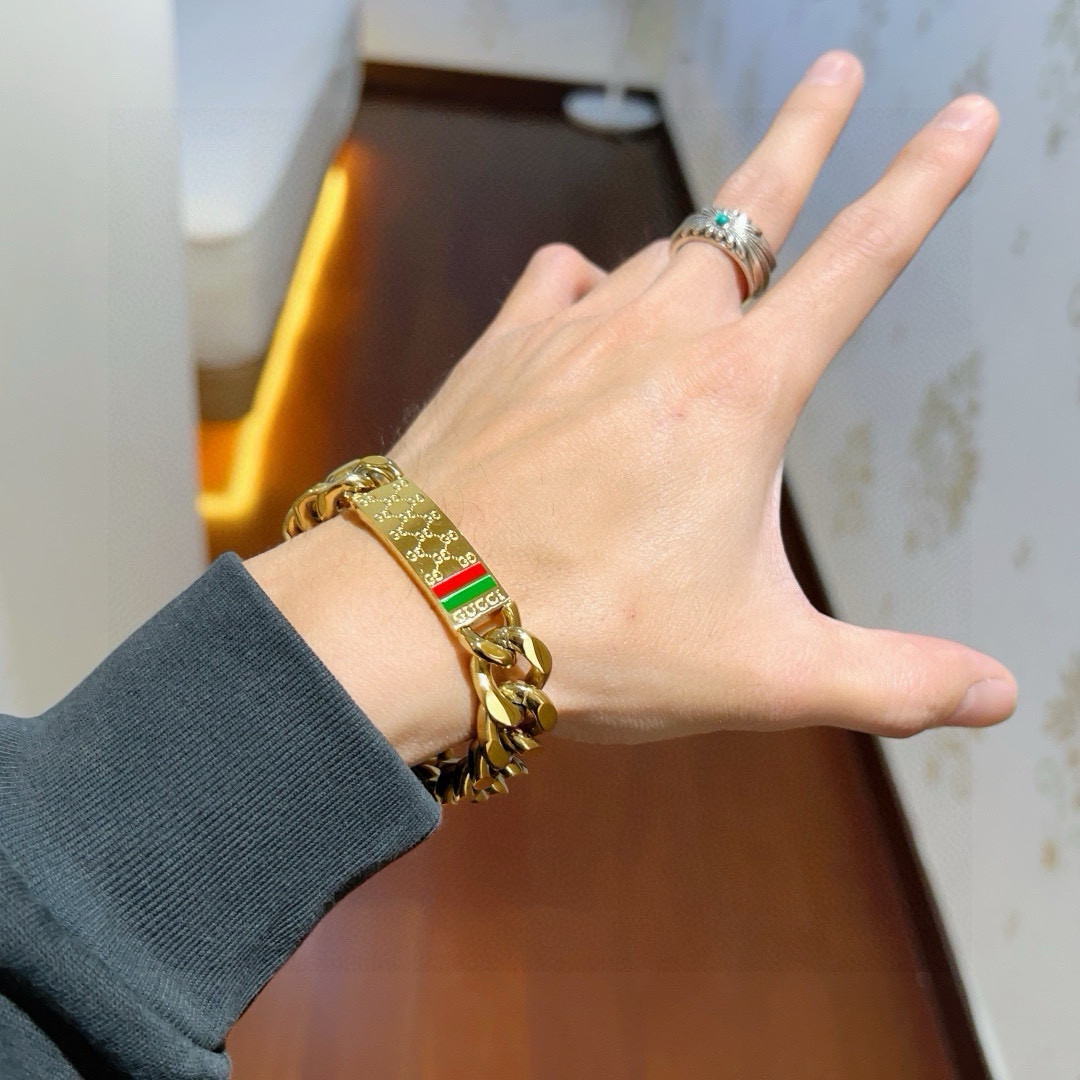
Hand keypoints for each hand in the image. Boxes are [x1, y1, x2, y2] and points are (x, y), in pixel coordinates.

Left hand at [384, 50, 1015, 744]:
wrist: (417, 616)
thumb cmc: (587, 639)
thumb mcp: (760, 673)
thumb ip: (890, 680)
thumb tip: (995, 696)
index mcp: (739, 394)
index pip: (861, 260)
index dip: (925, 180)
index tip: (961, 115)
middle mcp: (659, 336)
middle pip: (754, 208)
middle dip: (805, 134)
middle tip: (837, 72)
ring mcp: (572, 330)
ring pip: (662, 250)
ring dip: (707, 237)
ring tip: (732, 246)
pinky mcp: (502, 348)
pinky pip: (562, 278)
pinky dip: (592, 281)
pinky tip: (594, 304)